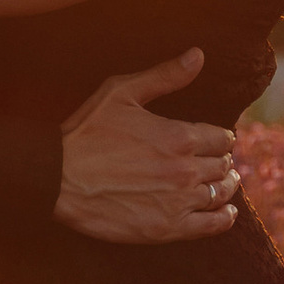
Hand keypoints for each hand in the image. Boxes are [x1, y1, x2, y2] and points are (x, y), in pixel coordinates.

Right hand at [55, 50, 243, 243]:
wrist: (57, 178)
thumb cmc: (86, 132)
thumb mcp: (122, 92)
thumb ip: (164, 76)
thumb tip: (198, 55)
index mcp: (179, 136)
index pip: (222, 138)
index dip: (221, 138)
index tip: (216, 141)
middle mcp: (185, 170)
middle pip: (223, 166)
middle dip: (222, 161)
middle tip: (217, 162)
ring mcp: (178, 202)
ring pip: (221, 194)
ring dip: (225, 187)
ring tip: (223, 184)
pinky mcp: (167, 228)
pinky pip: (211, 225)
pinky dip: (223, 218)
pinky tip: (225, 213)